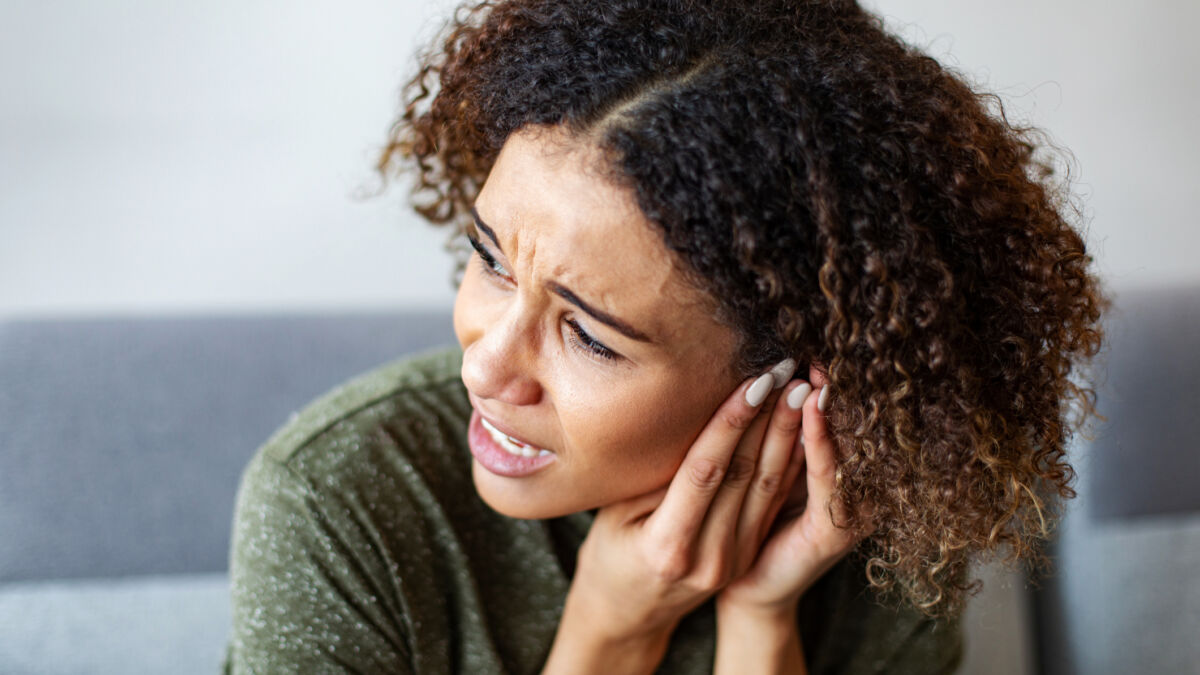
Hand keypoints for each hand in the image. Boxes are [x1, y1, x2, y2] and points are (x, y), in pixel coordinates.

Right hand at [554, 359, 805, 654]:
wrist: (626, 613)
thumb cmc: (609, 552)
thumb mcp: (615, 513)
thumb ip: (653, 475)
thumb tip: (689, 420)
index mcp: (666, 548)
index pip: (706, 471)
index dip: (731, 423)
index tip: (753, 381)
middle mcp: (707, 558)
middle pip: (744, 475)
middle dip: (767, 418)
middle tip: (786, 370)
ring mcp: (732, 561)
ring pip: (766, 487)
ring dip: (786, 434)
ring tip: (801, 389)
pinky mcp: (746, 555)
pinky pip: (770, 501)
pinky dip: (787, 461)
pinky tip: (799, 426)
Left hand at [716, 365, 860, 616]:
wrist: (744, 591)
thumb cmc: (744, 527)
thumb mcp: (760, 474)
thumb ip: (770, 438)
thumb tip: (760, 374)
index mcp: (830, 474)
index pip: (830, 421)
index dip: (822, 384)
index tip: (809, 344)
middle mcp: (849, 492)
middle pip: (844, 429)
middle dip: (830, 388)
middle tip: (821, 344)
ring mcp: (847, 515)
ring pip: (838, 449)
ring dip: (826, 407)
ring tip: (818, 367)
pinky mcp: (832, 535)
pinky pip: (828, 483)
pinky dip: (822, 445)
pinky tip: (812, 411)